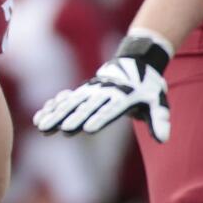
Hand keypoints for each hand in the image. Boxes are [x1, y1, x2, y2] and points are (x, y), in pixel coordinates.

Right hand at [33, 42, 170, 142]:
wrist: (133, 62)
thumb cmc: (147, 86)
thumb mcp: (158, 101)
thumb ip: (159, 120)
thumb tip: (163, 140)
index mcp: (122, 97)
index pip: (109, 110)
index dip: (98, 118)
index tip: (87, 128)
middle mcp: (103, 94)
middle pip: (86, 107)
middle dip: (74, 118)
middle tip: (63, 129)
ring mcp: (90, 92)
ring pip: (70, 104)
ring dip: (56, 115)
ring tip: (42, 126)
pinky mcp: (82, 92)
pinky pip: (64, 101)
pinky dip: (52, 108)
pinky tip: (39, 117)